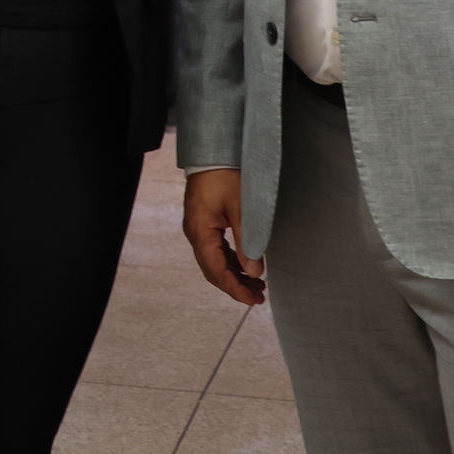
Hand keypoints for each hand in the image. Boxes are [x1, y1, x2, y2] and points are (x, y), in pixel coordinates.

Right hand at [182, 168, 266, 306]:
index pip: (216, 270)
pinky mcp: (204, 222)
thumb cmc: (227, 176)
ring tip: (256, 284)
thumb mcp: (242, 209)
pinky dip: (231, 260)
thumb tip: (254, 272)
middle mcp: (195, 233)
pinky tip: (246, 264)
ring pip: (214, 260)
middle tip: (258, 296)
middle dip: (235, 285)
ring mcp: (198, 227)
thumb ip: (248, 241)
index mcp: (200, 232)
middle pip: (213, 269)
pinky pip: (216, 249)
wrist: (213, 153)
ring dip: (234, 274)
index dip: (234, 288)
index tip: (252, 300)